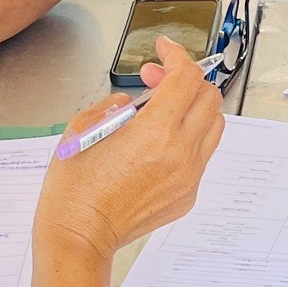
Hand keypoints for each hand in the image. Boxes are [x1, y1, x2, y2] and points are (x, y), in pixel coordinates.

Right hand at [35, 39, 224, 258]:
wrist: (80, 236)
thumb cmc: (74, 189)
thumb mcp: (83, 128)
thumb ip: (114, 104)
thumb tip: (132, 101)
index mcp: (155, 133)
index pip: (186, 79)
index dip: (176, 56)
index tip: (163, 49)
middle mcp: (180, 154)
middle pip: (209, 98)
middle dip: (184, 80)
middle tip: (156, 80)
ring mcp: (188, 177)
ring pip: (213, 127)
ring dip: (192, 108)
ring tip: (160, 110)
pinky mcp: (188, 195)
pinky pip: (200, 155)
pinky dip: (187, 138)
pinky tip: (157, 143)